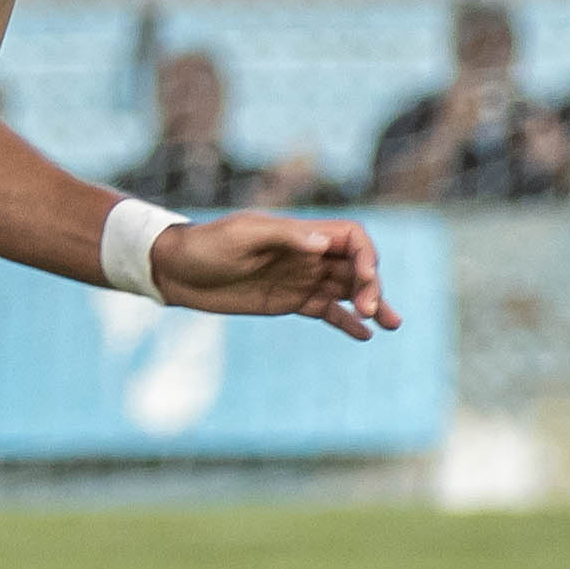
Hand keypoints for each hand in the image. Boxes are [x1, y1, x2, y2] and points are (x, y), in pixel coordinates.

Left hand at [152, 211, 398, 341]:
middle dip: (371, 286)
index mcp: (301, 233)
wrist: (177, 269)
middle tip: (373, 311)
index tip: (365, 282)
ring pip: (346, 290)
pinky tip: (365, 335)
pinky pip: (326, 311)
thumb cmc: (206, 245)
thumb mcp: (242, 235)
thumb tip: (324, 244)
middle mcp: (307, 254)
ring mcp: (300, 279)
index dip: (366, 257)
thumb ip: (285, 237)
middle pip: (355, 266)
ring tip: (393, 325)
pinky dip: (346, 322)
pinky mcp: (289, 301)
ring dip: (371, 304)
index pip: (351, 238)